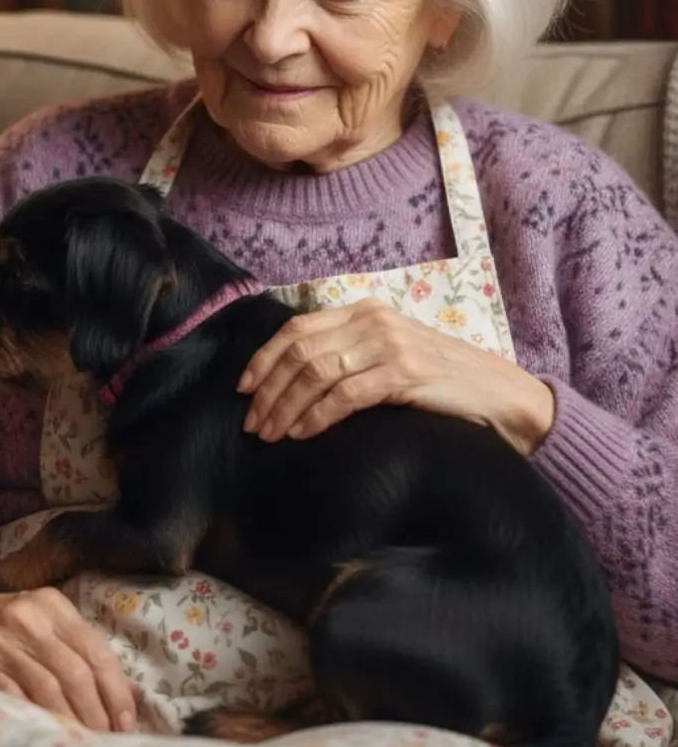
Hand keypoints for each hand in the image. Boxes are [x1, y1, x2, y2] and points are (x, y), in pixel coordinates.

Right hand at [0, 586, 136, 732]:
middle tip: (107, 745)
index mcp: (53, 605)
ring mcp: (0, 642)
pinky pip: (13, 700)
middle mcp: (30, 619)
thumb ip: (77, 649)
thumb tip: (125, 696)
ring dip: (71, 725)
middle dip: (97, 716)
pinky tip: (47, 741)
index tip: (127, 725)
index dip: (117, 693)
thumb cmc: (0, 627)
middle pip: (76, 674)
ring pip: (49, 690)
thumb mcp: (40, 622)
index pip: (97, 652)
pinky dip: (34, 723)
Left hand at [238, 299, 554, 455]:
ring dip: (286, 407)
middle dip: (269, 390)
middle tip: (253, 425)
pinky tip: (303, 434)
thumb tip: (292, 382)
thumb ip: (349, 357)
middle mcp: (374, 320)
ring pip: (316, 373)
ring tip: (272, 435)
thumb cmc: (442, 384)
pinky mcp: (405, 374)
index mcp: (364, 312)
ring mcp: (390, 345)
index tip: (244, 390)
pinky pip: (345, 395)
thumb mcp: (389, 357)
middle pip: (300, 352)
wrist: (502, 397)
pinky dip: (317, 416)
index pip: (297, 329)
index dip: (263, 359)